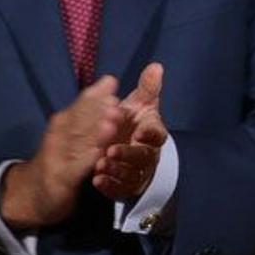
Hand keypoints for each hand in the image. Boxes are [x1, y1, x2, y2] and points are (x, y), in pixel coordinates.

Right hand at [0, 77, 127, 229]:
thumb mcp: (72, 132)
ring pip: (77, 143)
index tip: (111, 82)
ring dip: (93, 134)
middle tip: (114, 101)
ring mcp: (59, 158)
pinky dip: (86, 161)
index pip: (80, 106)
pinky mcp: (61, 179)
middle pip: (78, 121)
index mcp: (64, 124)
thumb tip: (108, 82)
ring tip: (110, 125)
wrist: (31, 193)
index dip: (94, 95)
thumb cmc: (59, 157)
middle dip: (95, 111)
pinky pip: (75, 169)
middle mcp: (59, 137)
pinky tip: (98, 155)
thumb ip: (88, 110)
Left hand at [93, 62, 168, 201]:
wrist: (129, 149)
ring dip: (116, 170)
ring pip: (131, 174)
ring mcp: (137, 172)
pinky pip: (120, 188)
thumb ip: (147, 88)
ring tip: (100, 164)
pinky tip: (97, 179)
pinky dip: (110, 185)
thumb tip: (156, 66)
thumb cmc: (135, 124)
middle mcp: (147, 154)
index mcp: (152, 134)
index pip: (158, 135)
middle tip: (110, 150)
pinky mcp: (126, 186)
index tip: (139, 131)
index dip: (150, 134)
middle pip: (143, 157)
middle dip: (127, 154)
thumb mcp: (140, 105)